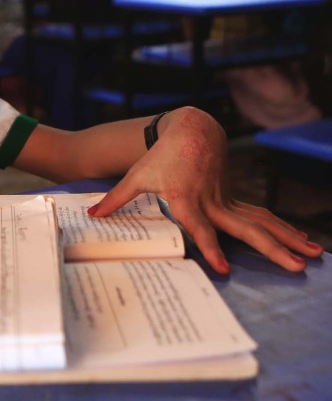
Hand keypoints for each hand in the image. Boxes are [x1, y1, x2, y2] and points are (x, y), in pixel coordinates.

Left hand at [88, 107, 323, 273]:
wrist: (191, 131)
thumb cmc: (160, 156)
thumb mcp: (135, 177)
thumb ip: (115, 200)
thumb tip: (91, 217)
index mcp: (186, 199)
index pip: (200, 229)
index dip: (209, 249)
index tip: (222, 269)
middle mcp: (211, 202)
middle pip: (245, 229)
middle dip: (270, 249)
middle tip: (293, 267)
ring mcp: (226, 200)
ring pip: (260, 222)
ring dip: (286, 239)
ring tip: (311, 256)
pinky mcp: (233, 199)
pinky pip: (259, 217)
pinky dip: (281, 229)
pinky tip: (302, 242)